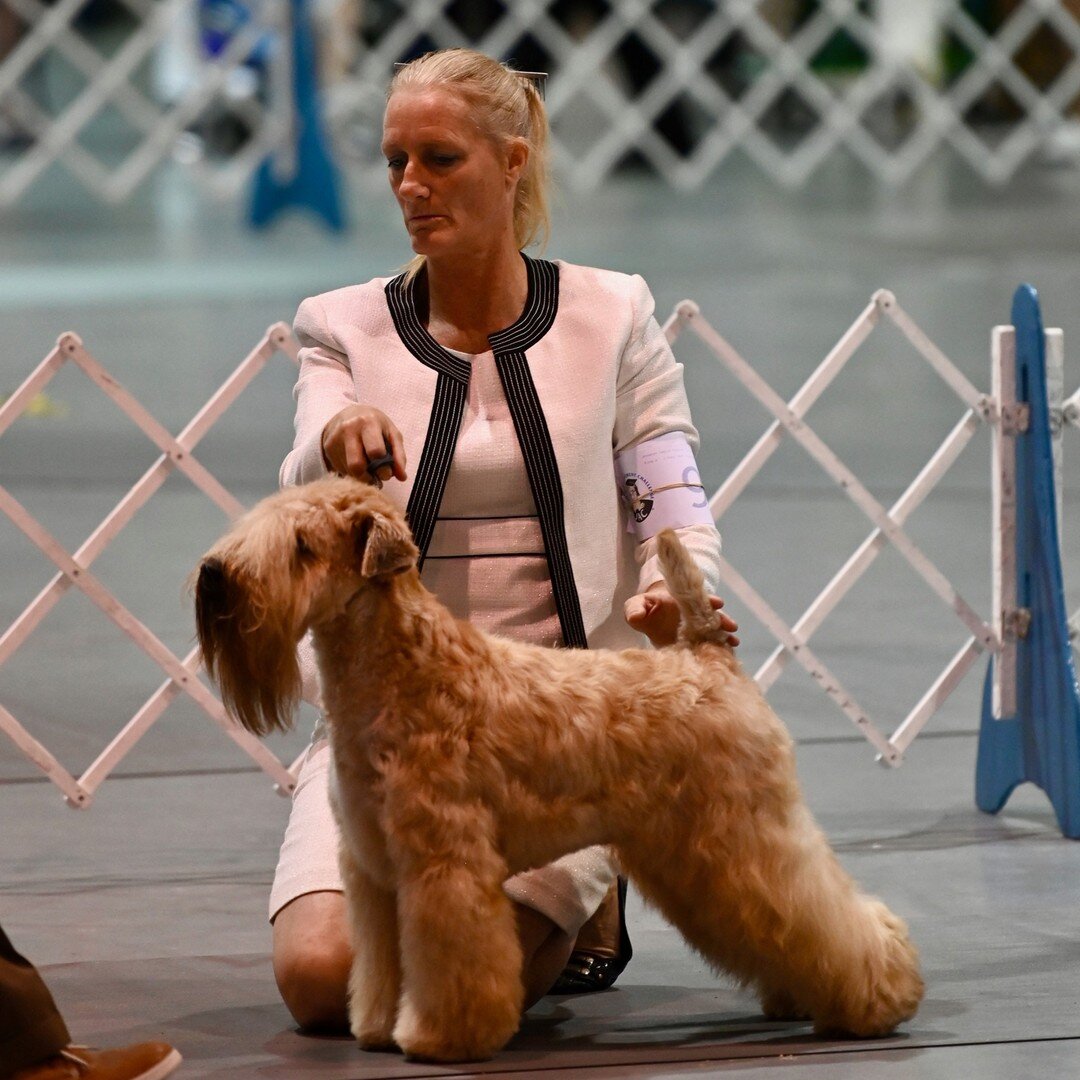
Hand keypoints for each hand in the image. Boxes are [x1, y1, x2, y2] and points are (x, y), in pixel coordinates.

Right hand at [321, 405, 407, 484]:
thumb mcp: (391, 433)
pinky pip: (341, 469)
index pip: (375, 452)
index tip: (387, 473)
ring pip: (348, 471)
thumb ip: (399, 455)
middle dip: (368, 477)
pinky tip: (357, 462)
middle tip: (376, 477)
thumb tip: (402, 477)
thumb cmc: (375, 425)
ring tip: (368, 470)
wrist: (349, 413)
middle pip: (356, 465)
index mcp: (368, 422)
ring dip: (361, 476)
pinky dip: (351, 472)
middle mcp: (349, 429)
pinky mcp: (327, 447)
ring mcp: (335, 438)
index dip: (383, 467)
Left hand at [624, 583, 739, 648]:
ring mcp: (697, 629)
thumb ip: (634, 609)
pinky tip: (728, 654)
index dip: (709, 601)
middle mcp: (694, 615)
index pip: (699, 600)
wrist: (650, 619)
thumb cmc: (645, 608)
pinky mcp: (695, 643)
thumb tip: (635, 617)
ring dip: (725, 635)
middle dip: (722, 620)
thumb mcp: (636, 604)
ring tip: (734, 642)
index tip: (717, 603)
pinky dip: (719, 648)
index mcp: (682, 603)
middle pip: (712, 616)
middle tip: (731, 626)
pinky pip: (710, 645)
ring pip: (715, 631)